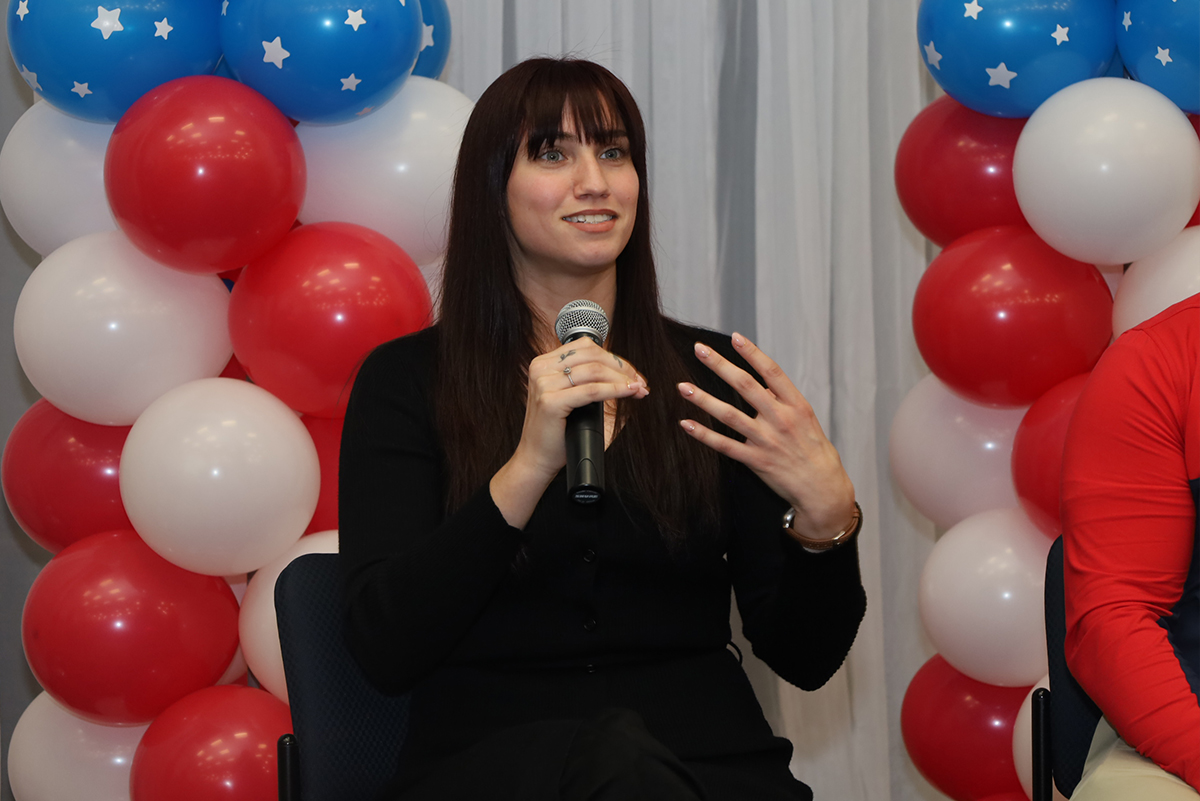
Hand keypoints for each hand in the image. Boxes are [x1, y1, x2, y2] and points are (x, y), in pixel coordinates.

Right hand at [491, 337, 647, 527]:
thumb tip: (628, 376)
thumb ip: (593, 382)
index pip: (586, 347)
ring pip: (595, 371)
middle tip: (640, 382)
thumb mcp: (575, 399)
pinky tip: (629, 393)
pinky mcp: (550, 402)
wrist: (537, 459)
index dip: (614, 358)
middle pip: (593, 355)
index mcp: (544, 363)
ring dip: (622, 379)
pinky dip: (615, 391)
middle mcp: (541, 369)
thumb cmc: (559, 432)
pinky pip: (591, 391)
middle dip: (622, 368)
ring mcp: (544, 384)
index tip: (632, 374)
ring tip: (638, 390)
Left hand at [678, 333, 855, 541]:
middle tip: (699, 349)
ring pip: (729, 415)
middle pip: (746, 386)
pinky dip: (704, 435)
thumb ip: (783, 400)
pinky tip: (686, 424)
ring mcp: (767, 441)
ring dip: (703, 399)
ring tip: (682, 386)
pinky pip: (724, 445)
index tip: (734, 337)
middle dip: (720, 365)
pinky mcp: (756, 461)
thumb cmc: (814, 450)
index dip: (752, 353)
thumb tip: (760, 381)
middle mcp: (781, 420)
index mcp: (796, 405)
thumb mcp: (806, 419)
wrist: (822, 489)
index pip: (772, 372)